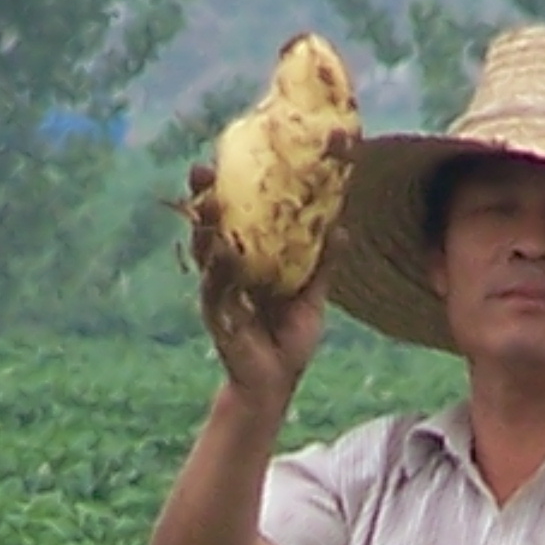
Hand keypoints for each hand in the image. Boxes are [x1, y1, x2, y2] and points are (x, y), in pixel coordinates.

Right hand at [188, 162, 328, 409]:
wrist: (276, 384)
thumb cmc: (290, 341)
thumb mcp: (312, 297)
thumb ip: (323, 264)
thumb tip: (343, 228)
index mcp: (250, 262)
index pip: (236, 218)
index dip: (231, 191)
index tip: (230, 161)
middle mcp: (228, 271)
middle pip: (211, 226)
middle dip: (204, 198)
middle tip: (201, 170)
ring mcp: (218, 290)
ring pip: (206, 251)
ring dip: (204, 226)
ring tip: (208, 202)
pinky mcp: (217, 313)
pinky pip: (214, 285)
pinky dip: (217, 266)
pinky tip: (219, 248)